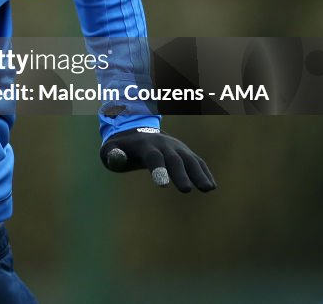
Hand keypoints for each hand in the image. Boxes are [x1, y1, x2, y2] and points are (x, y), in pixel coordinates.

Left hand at [100, 127, 216, 192]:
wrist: (136, 131)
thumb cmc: (121, 147)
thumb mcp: (110, 149)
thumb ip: (112, 155)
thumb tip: (116, 158)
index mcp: (144, 145)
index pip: (153, 157)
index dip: (158, 169)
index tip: (164, 185)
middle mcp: (163, 144)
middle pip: (173, 159)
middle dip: (180, 174)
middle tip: (186, 190)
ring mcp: (176, 147)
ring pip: (189, 159)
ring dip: (199, 173)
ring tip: (208, 189)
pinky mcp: (184, 152)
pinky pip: (196, 161)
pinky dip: (204, 171)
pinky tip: (211, 185)